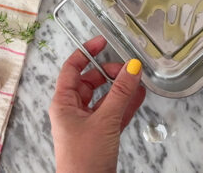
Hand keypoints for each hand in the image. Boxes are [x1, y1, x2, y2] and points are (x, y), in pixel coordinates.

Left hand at [49, 35, 145, 172]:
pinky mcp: (100, 134)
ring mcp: (87, 123)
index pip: (72, 68)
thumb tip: (132, 68)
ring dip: (121, 88)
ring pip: (104, 97)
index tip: (103, 41)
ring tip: (137, 79)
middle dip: (109, 73)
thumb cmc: (83, 161)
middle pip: (90, 81)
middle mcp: (73, 110)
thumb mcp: (104, 121)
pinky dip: (126, 103)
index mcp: (63, 103)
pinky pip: (114, 112)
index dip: (87, 52)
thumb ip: (120, 93)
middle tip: (127, 69)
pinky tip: (139, 95)